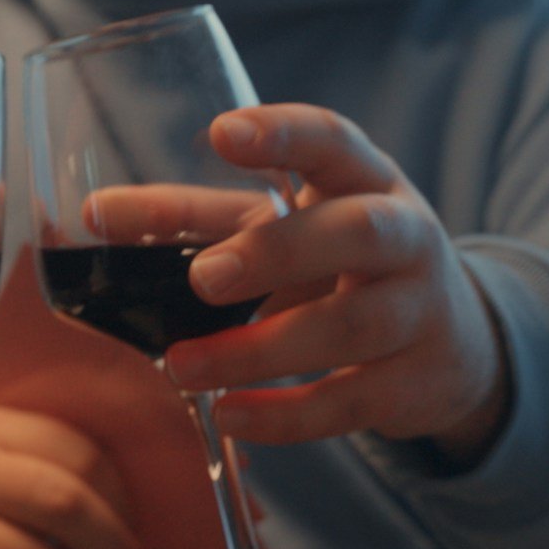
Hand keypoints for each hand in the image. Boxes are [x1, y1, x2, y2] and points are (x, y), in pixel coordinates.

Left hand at [159, 105, 511, 455]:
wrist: (453, 343)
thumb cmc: (339, 264)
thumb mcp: (283, 227)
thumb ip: (196, 219)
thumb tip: (95, 214)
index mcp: (365, 180)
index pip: (333, 141)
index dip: (283, 134)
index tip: (222, 133)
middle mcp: (406, 236)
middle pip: (358, 233)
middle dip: (280, 252)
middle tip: (204, 278)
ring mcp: (419, 311)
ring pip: (349, 327)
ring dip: (260, 350)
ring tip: (182, 367)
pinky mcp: (413, 383)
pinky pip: (349, 401)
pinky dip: (286, 414)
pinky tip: (228, 414)